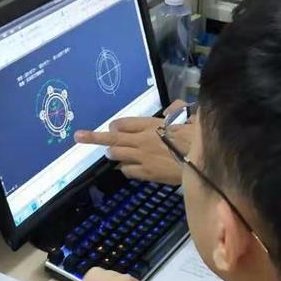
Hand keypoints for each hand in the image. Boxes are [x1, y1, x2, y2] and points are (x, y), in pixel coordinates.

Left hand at [74, 114, 191, 185]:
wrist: (201, 161)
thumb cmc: (197, 138)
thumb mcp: (190, 118)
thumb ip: (178, 110)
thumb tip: (175, 108)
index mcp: (152, 124)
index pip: (124, 122)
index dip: (116, 125)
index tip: (113, 127)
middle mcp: (142, 139)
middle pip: (112, 136)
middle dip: (93, 136)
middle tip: (79, 136)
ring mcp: (142, 156)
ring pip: (116, 153)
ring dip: (113, 153)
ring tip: (111, 154)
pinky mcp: (146, 172)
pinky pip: (127, 170)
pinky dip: (126, 169)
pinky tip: (129, 168)